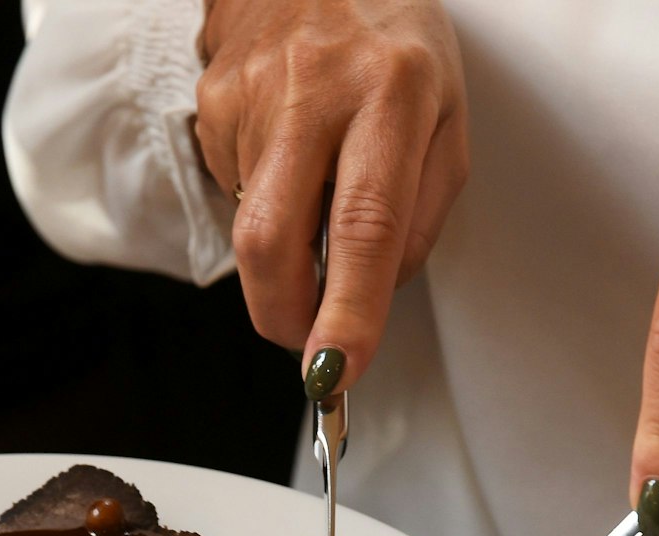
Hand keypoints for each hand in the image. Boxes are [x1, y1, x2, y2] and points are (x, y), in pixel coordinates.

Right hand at [196, 0, 468, 397]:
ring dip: (288, 239)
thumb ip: (421, 216)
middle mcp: (315, 91)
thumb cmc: (395, 46)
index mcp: (391, 93)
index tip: (336, 368)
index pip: (364, 225)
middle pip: (271, 239)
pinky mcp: (212, 104)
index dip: (346, 310)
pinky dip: (267, 196)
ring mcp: (251, 95)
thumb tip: (370, 296)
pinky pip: (236, 188)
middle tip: (310, 339)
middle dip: (284, 314)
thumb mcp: (446, 120)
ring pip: (253, 223)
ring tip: (319, 181)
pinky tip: (291, 150)